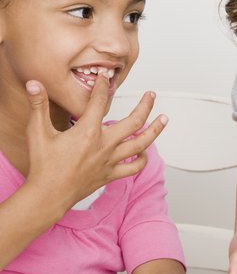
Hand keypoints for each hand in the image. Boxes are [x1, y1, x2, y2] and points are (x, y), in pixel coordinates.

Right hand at [24, 75, 166, 211]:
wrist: (48, 195)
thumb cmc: (43, 166)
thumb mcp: (38, 132)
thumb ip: (38, 106)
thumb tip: (34, 83)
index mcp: (88, 132)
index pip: (100, 102)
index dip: (103, 87)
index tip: (106, 77)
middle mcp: (105, 145)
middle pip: (134, 121)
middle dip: (145, 105)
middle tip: (151, 95)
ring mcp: (110, 160)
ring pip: (141, 143)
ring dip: (155, 130)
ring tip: (164, 118)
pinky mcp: (111, 174)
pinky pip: (134, 167)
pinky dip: (143, 159)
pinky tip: (145, 151)